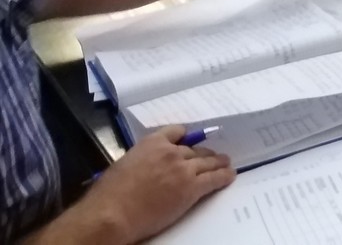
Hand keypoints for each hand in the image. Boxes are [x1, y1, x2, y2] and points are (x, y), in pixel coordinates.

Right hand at [73, 125, 233, 242]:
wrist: (112, 214)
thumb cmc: (108, 195)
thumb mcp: (124, 165)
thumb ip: (141, 160)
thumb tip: (147, 166)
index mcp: (151, 143)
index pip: (176, 131)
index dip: (185, 137)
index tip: (190, 140)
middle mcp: (171, 152)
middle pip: (195, 149)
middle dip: (203, 153)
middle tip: (211, 157)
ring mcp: (184, 169)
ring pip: (208, 161)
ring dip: (218, 162)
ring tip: (225, 163)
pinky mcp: (191, 188)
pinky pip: (214, 178)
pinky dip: (224, 176)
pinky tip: (229, 176)